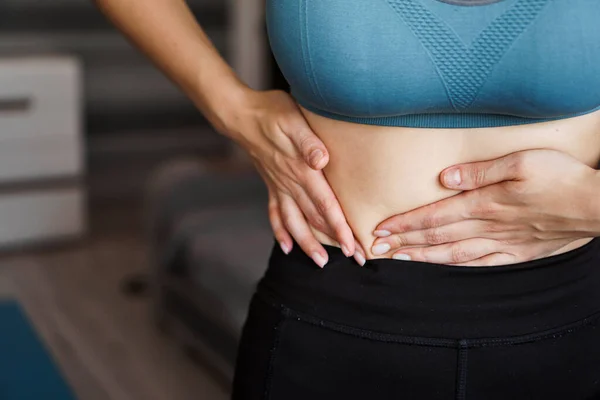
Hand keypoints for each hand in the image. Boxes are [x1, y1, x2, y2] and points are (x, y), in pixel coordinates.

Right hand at [225, 89, 365, 266]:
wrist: (241, 114)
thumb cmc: (273, 112)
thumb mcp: (293, 120)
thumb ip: (308, 142)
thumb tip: (321, 160)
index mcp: (301, 170)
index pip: (325, 205)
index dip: (340, 227)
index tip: (354, 246)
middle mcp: (290, 184)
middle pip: (315, 219)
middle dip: (334, 242)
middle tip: (354, 260)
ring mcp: (279, 186)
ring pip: (294, 223)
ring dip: (308, 244)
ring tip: (320, 263)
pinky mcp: (271, 184)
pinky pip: (275, 213)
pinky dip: (281, 232)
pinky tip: (287, 246)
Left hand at [371, 149, 599, 265]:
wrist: (595, 205)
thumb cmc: (559, 177)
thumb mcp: (519, 162)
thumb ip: (479, 171)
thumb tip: (444, 178)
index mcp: (484, 203)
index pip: (433, 216)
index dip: (404, 223)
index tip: (380, 229)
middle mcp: (487, 227)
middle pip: (435, 236)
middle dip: (403, 241)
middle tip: (376, 247)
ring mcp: (501, 243)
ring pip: (451, 253)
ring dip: (421, 256)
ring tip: (397, 258)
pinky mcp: (516, 252)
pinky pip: (478, 263)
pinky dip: (453, 265)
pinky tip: (440, 267)